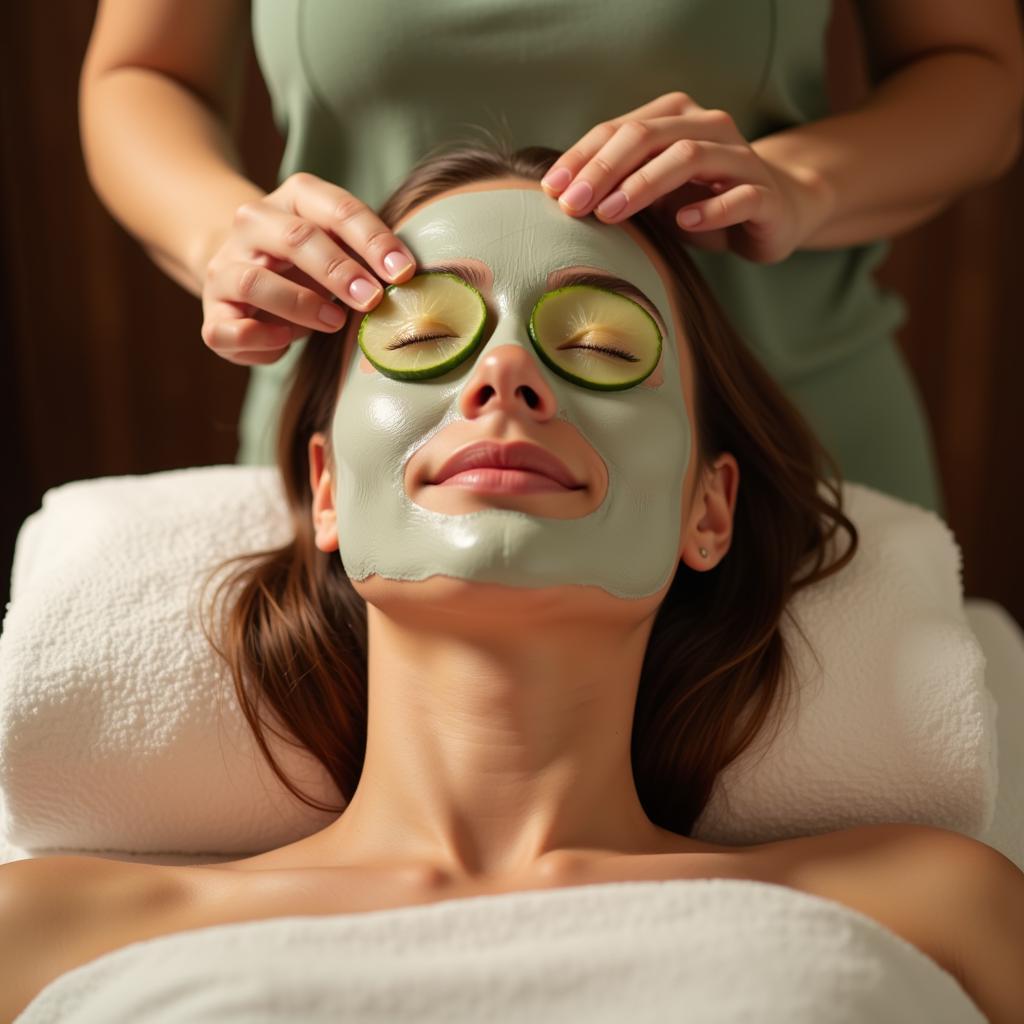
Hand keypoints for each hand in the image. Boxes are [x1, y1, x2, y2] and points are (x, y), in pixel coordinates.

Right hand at [200, 173, 417, 365]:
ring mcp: (226, 267)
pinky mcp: (213, 312)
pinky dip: (259, 339)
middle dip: (339, 271)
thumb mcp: (339, 249)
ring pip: (256, 282)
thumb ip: (366, 259)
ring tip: (335, 323)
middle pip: (295, 237)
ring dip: (301, 305)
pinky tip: (287, 342)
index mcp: (293, 200)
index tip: (404, 272)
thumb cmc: (308, 265)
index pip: (336, 209)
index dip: (372, 240)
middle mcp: (253, 225)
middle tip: (373, 299)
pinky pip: (229, 328)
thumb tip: (408, 283)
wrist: (242, 274)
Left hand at [540, 91, 830, 264]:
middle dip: (605, 169)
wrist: (777, 210)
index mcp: (675, 117)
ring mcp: (740, 157)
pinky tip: (682, 222)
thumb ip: (618, 187)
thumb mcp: (653, 193)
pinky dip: (708, 208)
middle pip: (649, 135)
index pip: (619, 129)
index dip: (583, 157)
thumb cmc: (702, 200)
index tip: (551, 190)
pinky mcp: (765, 193)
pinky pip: (737, 195)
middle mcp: (709, 126)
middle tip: (574, 205)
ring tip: (611, 214)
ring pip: (689, 156)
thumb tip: (561, 199)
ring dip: (643, 185)